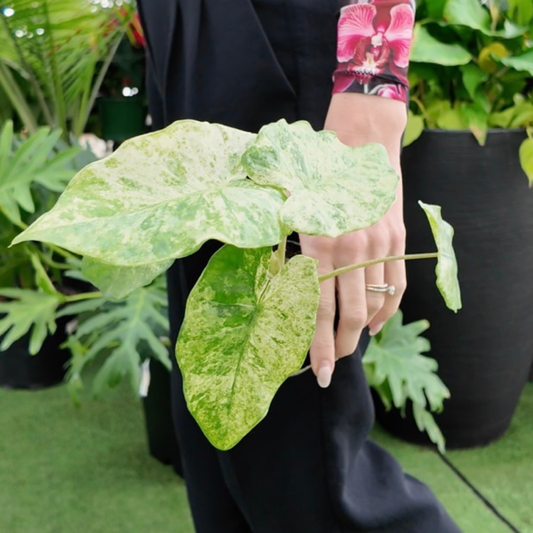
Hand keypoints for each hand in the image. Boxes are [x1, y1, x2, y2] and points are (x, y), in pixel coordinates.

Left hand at [301, 93, 407, 387]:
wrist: (361, 141)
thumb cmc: (316, 177)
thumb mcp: (294, 212)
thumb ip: (290, 252)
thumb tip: (285, 292)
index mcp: (320, 244)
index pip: (318, 309)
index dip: (317, 345)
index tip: (315, 370)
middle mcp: (353, 249)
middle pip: (350, 315)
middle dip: (339, 347)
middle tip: (330, 364)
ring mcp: (380, 245)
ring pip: (375, 305)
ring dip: (361, 332)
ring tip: (347, 345)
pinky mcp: (397, 240)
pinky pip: (397, 287)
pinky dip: (386, 311)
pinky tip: (374, 324)